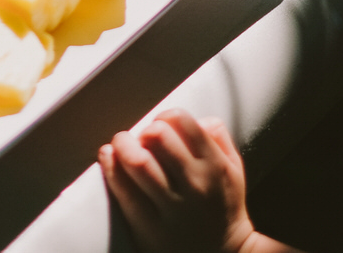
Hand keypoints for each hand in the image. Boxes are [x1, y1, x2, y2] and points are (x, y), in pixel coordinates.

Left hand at [99, 110, 260, 252]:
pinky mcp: (150, 226)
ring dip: (122, 144)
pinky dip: (111, 168)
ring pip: (138, 162)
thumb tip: (195, 117)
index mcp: (214, 165)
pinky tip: (108, 157)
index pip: (182, 121)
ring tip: (120, 144)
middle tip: (139, 137)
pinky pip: (124, 192)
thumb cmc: (223, 206)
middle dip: (143, 131)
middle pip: (157, 137)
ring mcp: (171, 207)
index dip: (164, 118)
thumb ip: (218, 136)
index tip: (159, 126)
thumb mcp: (234, 168)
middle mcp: (194, 184)